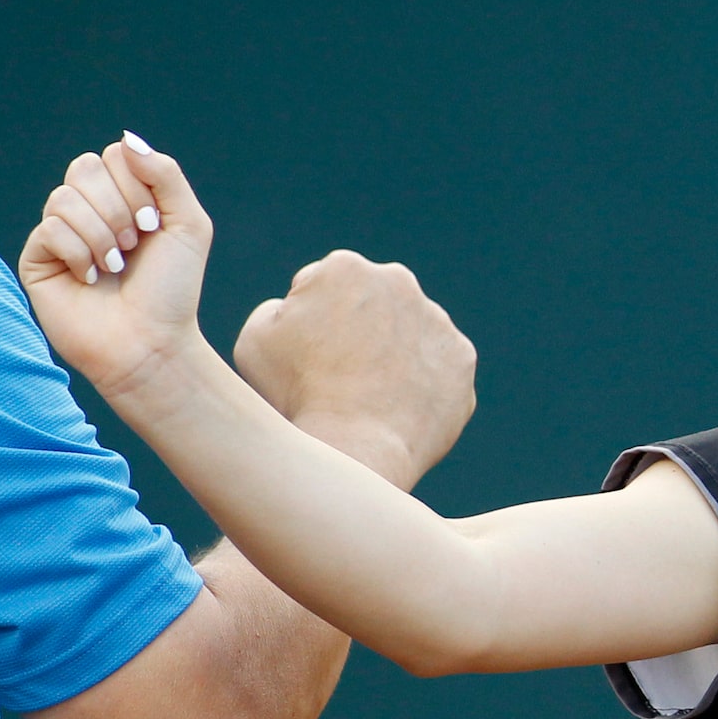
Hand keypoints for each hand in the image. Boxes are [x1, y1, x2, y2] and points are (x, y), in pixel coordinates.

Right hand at [20, 135, 210, 397]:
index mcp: (122, 197)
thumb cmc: (172, 290)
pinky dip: (79, 253)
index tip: (153, 226)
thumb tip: (125, 138)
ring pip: (64, 198)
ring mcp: (59, 233)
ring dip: (101, 235)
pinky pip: (48, 229)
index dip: (137, 186)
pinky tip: (91, 278)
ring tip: (115, 265)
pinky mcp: (37, 259)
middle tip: (133, 244)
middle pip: (84, 167)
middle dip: (118, 207)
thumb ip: (164, 174)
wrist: (151, 343)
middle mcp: (88, 210)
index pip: (114, 155)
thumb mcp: (188, 224)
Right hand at [233, 251, 475, 484]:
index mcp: (344, 268)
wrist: (354, 450)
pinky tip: (397, 408)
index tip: (307, 356)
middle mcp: (398, 282)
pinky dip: (421, 384)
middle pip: (371, 304)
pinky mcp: (461, 359)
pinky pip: (436, 368)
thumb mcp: (255, 341)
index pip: (323, 287)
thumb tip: (297, 306)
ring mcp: (437, 320)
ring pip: (408, 334)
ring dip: (392, 355)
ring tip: (368, 398)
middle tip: (338, 376)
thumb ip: (276, 309)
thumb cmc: (295, 395)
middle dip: (356, 329)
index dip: (308, 324)